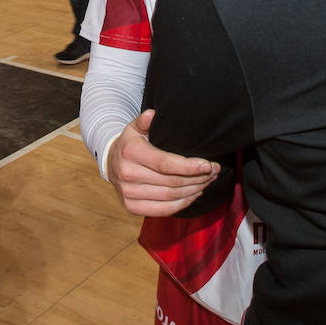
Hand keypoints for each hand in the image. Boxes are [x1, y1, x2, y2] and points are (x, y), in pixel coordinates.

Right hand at [106, 109, 220, 215]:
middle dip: (198, 177)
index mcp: (131, 153)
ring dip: (194, 190)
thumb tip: (152, 114)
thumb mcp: (134, 128)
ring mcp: (129, 194)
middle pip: (171, 182)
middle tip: (215, 170)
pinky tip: (196, 193)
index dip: (189, 166)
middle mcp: (128, 175)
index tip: (208, 165)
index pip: (165, 163)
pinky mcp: (132, 208)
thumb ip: (144, 120)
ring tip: (209, 180)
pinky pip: (163, 210)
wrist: (110, 162)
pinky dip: (183, 203)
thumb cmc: (130, 143)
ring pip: (171, 197)